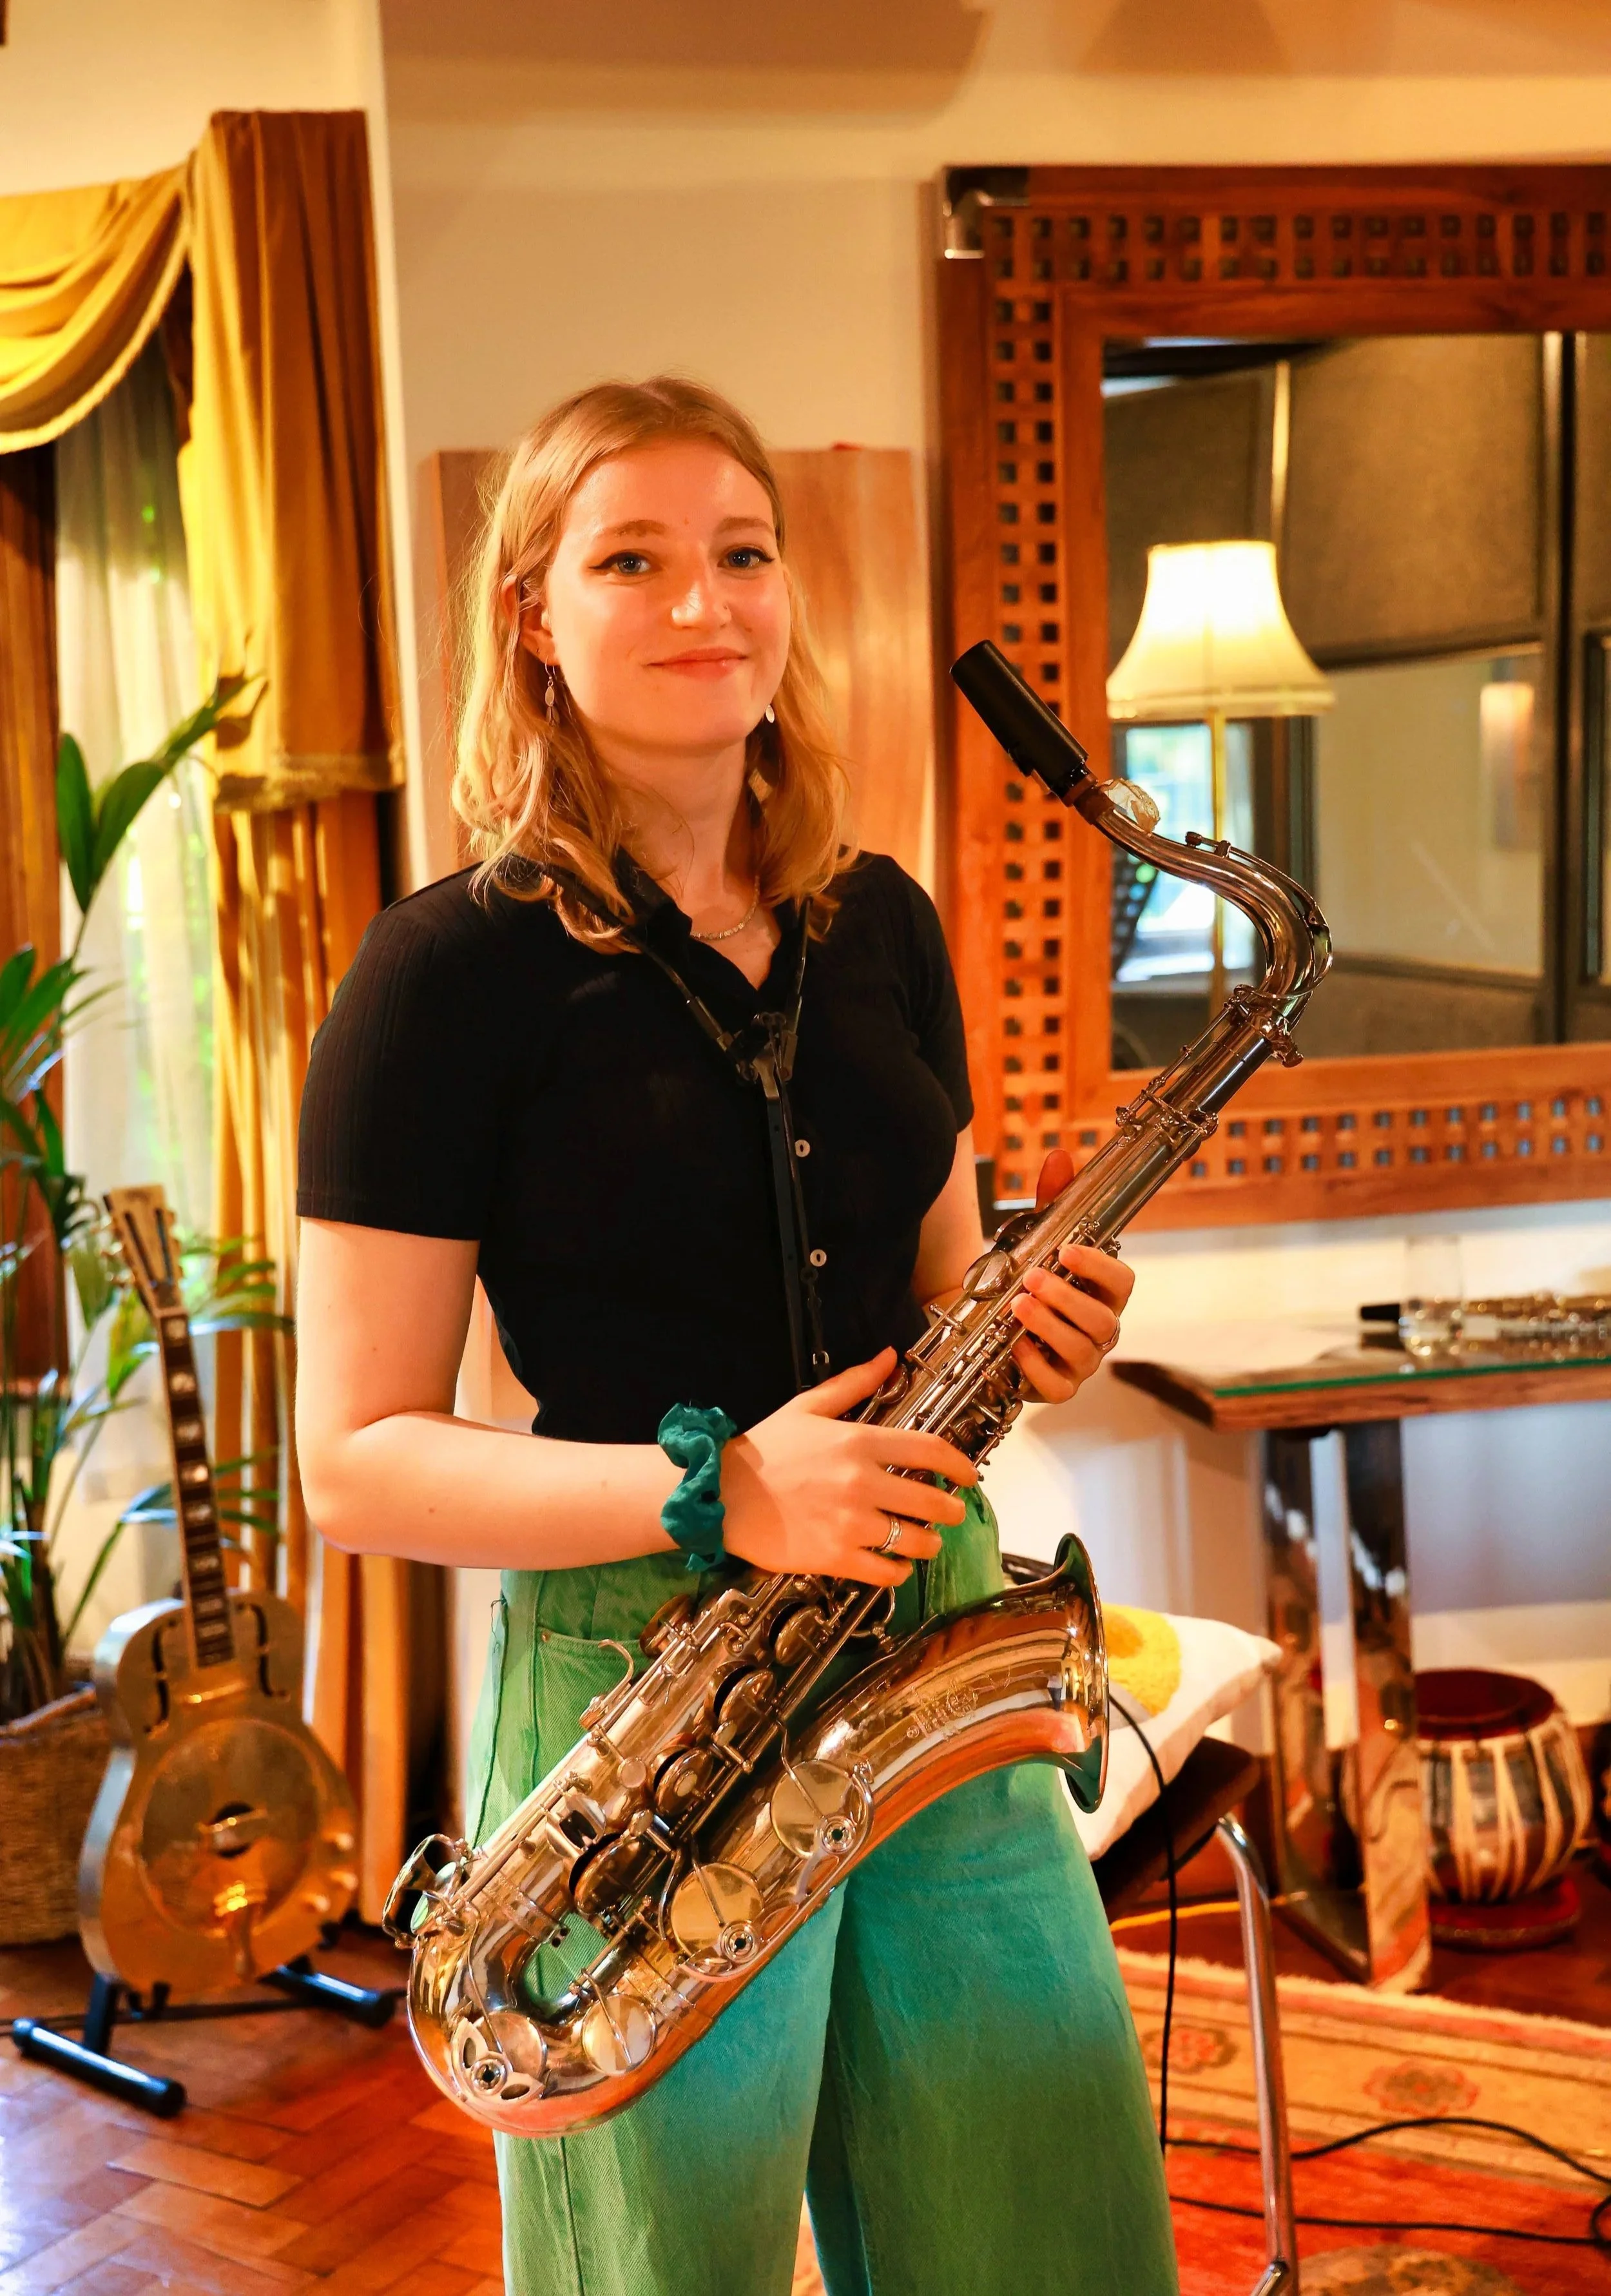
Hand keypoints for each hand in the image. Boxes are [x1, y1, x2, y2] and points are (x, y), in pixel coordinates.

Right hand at [721, 1348, 976, 1587]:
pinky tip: (897, 1565)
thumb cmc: (763, 1451)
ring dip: (929, 1543)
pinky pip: (885, 1572)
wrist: (719, 1495)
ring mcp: (849, 1523)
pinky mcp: (834, 1557)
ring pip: (915, 1540)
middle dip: (951, 1510)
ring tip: (927, 1541)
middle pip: (932, 1501)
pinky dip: (898, 1571)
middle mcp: (860, 1482)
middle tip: (952, 1513)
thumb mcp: (807, 1407)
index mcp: (858, 1442)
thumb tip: (888, 1356)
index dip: (959, 1465)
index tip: (968, 1475)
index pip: (929, 1450)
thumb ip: (854, 1383)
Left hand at [1007, 1150, 1135, 1404]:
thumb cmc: (1027, 1282)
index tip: (1067, 1249)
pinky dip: (1037, 1367)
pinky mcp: (1058, 1385)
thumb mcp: (1035, 1240)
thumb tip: (1061, 1157)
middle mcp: (1100, 1329)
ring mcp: (1082, 1361)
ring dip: (1050, 1326)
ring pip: (1082, 1350)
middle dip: (1068, 1298)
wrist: (989, 1324)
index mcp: (1102, 1294)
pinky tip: (1016, 1346)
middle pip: (1104, 1320)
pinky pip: (1059, 1386)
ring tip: (1018, 1305)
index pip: (1123, 1282)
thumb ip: (1051, 1203)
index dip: (1100, 1266)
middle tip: (1032, 1277)